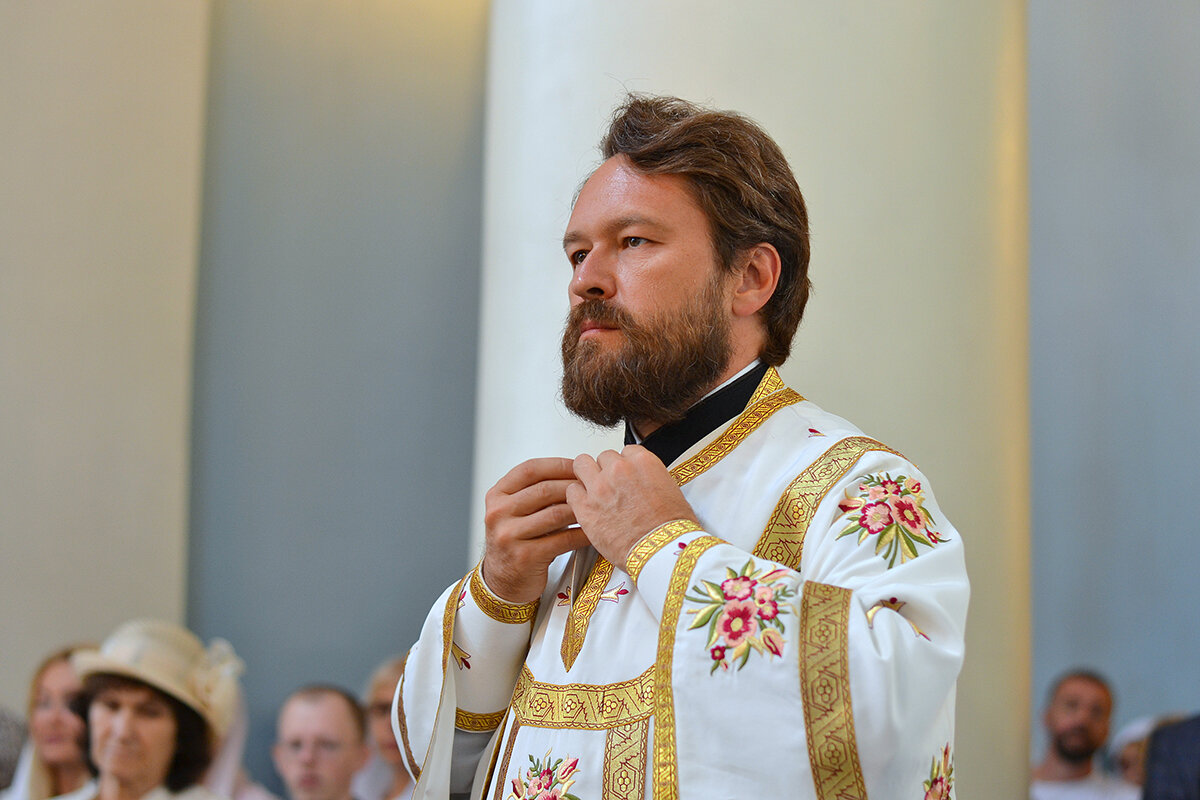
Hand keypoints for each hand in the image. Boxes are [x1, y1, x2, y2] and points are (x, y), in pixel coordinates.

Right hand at [481, 457, 589, 602]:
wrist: (503, 581)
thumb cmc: (516, 542)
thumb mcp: (515, 512)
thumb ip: (535, 493)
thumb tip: (574, 472)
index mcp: (497, 496)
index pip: (530, 470)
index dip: (557, 465)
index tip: (578, 465)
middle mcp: (498, 513)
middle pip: (544, 490)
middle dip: (574, 486)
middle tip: (594, 486)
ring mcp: (509, 535)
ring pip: (556, 514)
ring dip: (581, 509)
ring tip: (598, 506)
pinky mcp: (525, 557)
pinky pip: (563, 539)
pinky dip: (582, 533)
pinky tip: (593, 531)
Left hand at [566, 445, 698, 569]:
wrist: (661, 550)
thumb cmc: (670, 528)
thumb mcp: (670, 491)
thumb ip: (649, 478)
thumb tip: (642, 481)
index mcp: (642, 462)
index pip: (626, 451)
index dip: (625, 465)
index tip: (624, 475)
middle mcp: (619, 469)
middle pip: (604, 457)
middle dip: (606, 470)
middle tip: (610, 486)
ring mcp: (600, 487)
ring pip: (582, 465)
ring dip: (587, 475)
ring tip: (593, 490)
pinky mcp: (585, 507)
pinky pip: (571, 490)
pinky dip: (576, 496)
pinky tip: (585, 505)